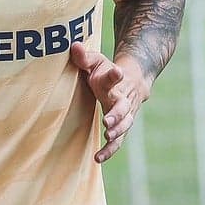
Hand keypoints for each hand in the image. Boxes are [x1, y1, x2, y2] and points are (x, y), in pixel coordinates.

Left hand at [70, 42, 146, 163]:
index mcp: (113, 80)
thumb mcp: (95, 60)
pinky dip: (110, 150)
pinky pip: (118, 141)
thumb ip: (83, 56)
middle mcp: (122, 98)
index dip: (115, 75)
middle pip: (123, 107)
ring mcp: (124, 114)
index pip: (114, 76)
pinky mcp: (121, 126)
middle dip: (117, 114)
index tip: (117, 72)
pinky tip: (98, 158)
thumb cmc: (105, 71)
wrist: (131, 81)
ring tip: (108, 137)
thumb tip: (73, 45)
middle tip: (108, 121)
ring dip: (117, 132)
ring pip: (125, 125)